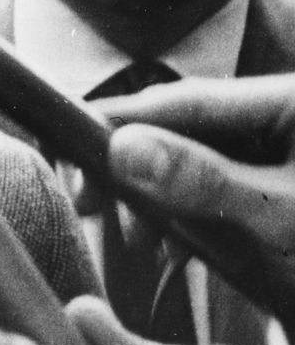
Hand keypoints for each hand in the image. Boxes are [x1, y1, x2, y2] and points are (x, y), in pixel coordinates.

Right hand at [94, 73, 294, 303]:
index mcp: (292, 101)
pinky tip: (164, 243)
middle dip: (137, 165)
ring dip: (160, 197)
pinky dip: (189, 217)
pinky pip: (220, 192)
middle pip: (190, 128)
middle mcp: (283, 118)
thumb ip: (207, 180)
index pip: (191, 101)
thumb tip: (123, 148)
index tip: (72, 137)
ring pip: (200, 163)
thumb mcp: (283, 213)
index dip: (127, 117)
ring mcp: (282, 155)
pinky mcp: (278, 192)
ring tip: (127, 238)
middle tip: (87, 201)